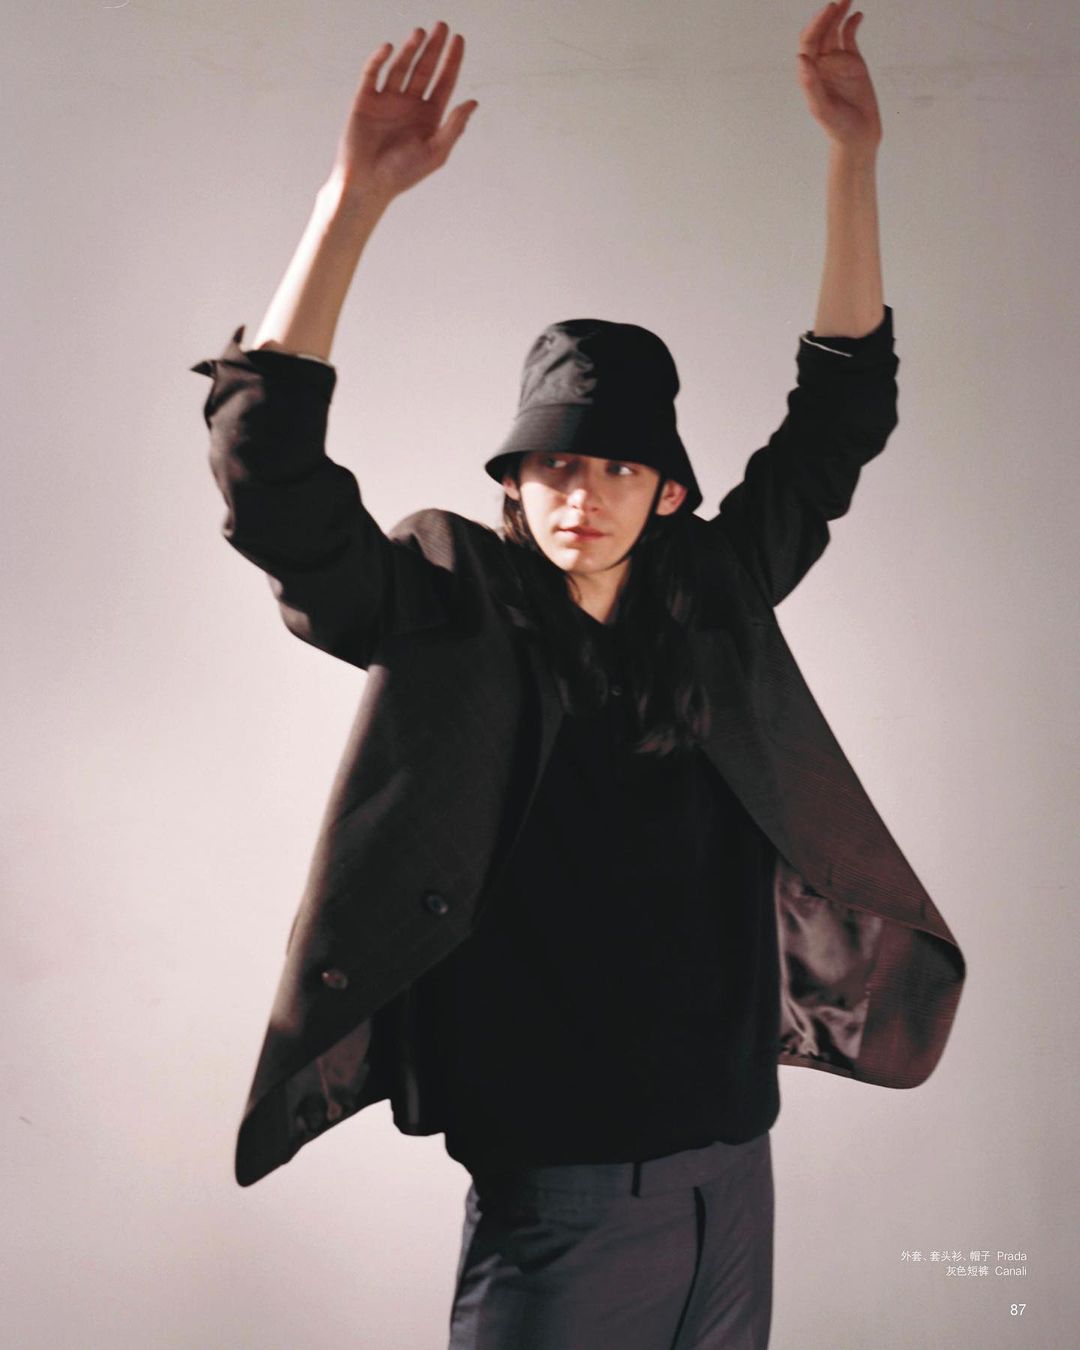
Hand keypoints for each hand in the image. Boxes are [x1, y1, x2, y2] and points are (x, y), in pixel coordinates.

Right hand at [327, 22, 477, 202]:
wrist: (367, 184)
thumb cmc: (402, 174)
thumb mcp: (435, 152)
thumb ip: (454, 127)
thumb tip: (473, 103)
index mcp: (428, 117)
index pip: (444, 82)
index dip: (452, 61)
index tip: (459, 39)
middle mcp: (409, 105)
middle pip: (424, 69)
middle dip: (433, 48)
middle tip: (441, 26)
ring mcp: (387, 100)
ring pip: (401, 66)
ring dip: (410, 49)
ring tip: (420, 33)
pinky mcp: (365, 100)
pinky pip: (372, 74)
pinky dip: (379, 59)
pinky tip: (389, 48)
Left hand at [797, 0, 881, 155]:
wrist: (858, 137)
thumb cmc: (838, 127)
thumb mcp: (821, 108)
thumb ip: (810, 85)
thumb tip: (801, 58)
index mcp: (810, 73)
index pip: (808, 42)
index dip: (816, 24)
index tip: (828, 11)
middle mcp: (821, 65)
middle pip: (820, 33)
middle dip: (826, 16)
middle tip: (837, 2)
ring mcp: (837, 63)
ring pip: (834, 32)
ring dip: (838, 15)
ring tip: (847, 0)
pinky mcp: (853, 63)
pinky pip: (850, 38)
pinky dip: (852, 25)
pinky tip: (857, 15)